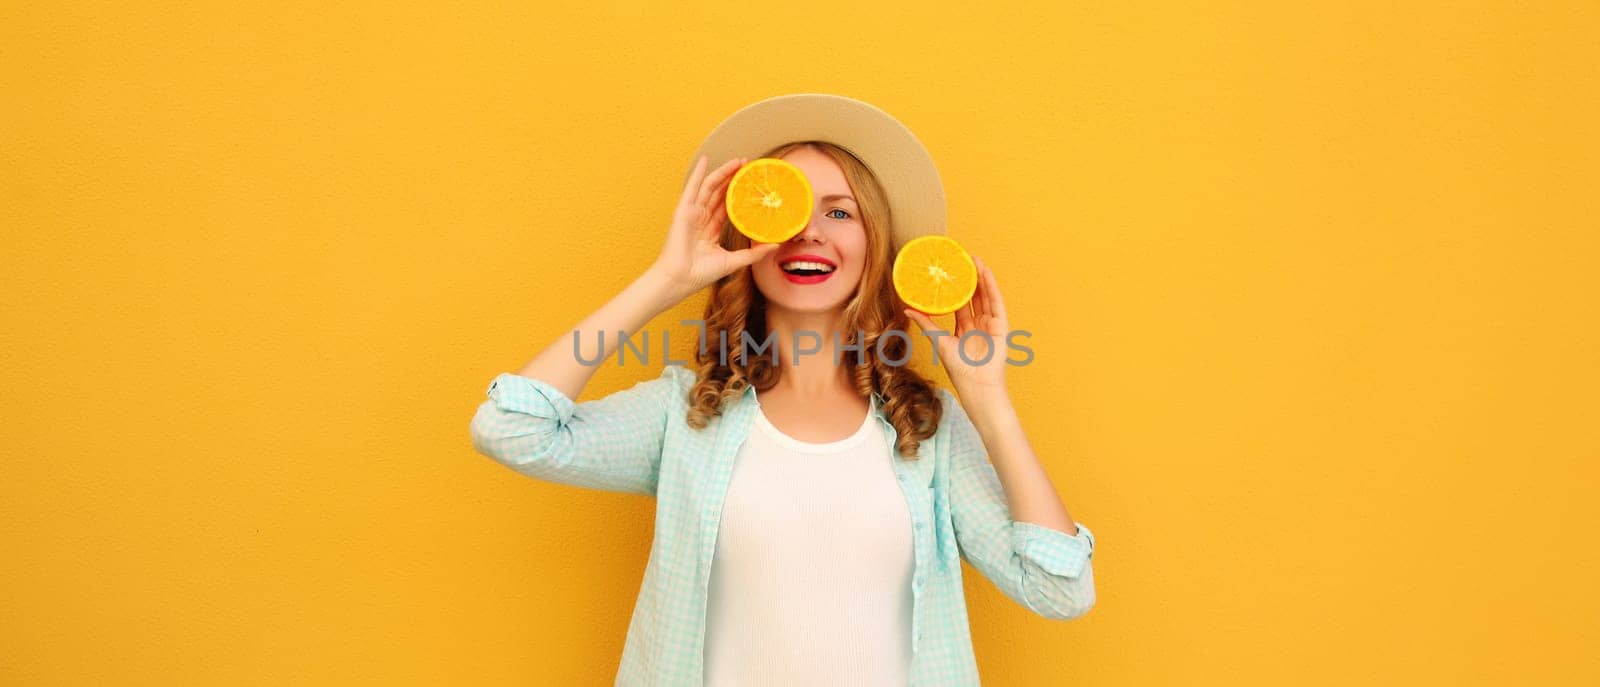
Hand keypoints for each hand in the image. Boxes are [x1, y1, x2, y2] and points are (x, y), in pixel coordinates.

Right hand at [647, 155, 781, 301]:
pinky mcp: (683, 210)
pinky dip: (698, 173)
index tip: (752, 184)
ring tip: (738, 161)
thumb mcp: (734, 260)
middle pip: (719, 193)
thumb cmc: (701, 273)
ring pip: (710, 187)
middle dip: (733, 178)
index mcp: (711, 229)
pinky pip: (692, 187)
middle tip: (748, 165)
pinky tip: (706, 160)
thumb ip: (754, 253)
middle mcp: (701, 218)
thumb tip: (775, 245)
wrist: (681, 279)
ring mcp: (692, 213)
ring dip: (723, 172)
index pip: (727, 206)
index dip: (738, 194)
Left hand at [904, 255, 1010, 395]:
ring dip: (982, 278)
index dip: (956, 288)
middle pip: (975, 296)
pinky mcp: (1001, 326)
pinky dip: (992, 288)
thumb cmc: (958, 368)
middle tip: (963, 259)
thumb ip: (926, 323)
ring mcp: (990, 324)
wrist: (976, 384)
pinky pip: (997, 303)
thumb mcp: (939, 341)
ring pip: (986, 296)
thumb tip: (907, 309)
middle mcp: (978, 325)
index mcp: (963, 329)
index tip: (951, 273)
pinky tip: (987, 274)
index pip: (961, 303)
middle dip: (970, 278)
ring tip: (975, 261)